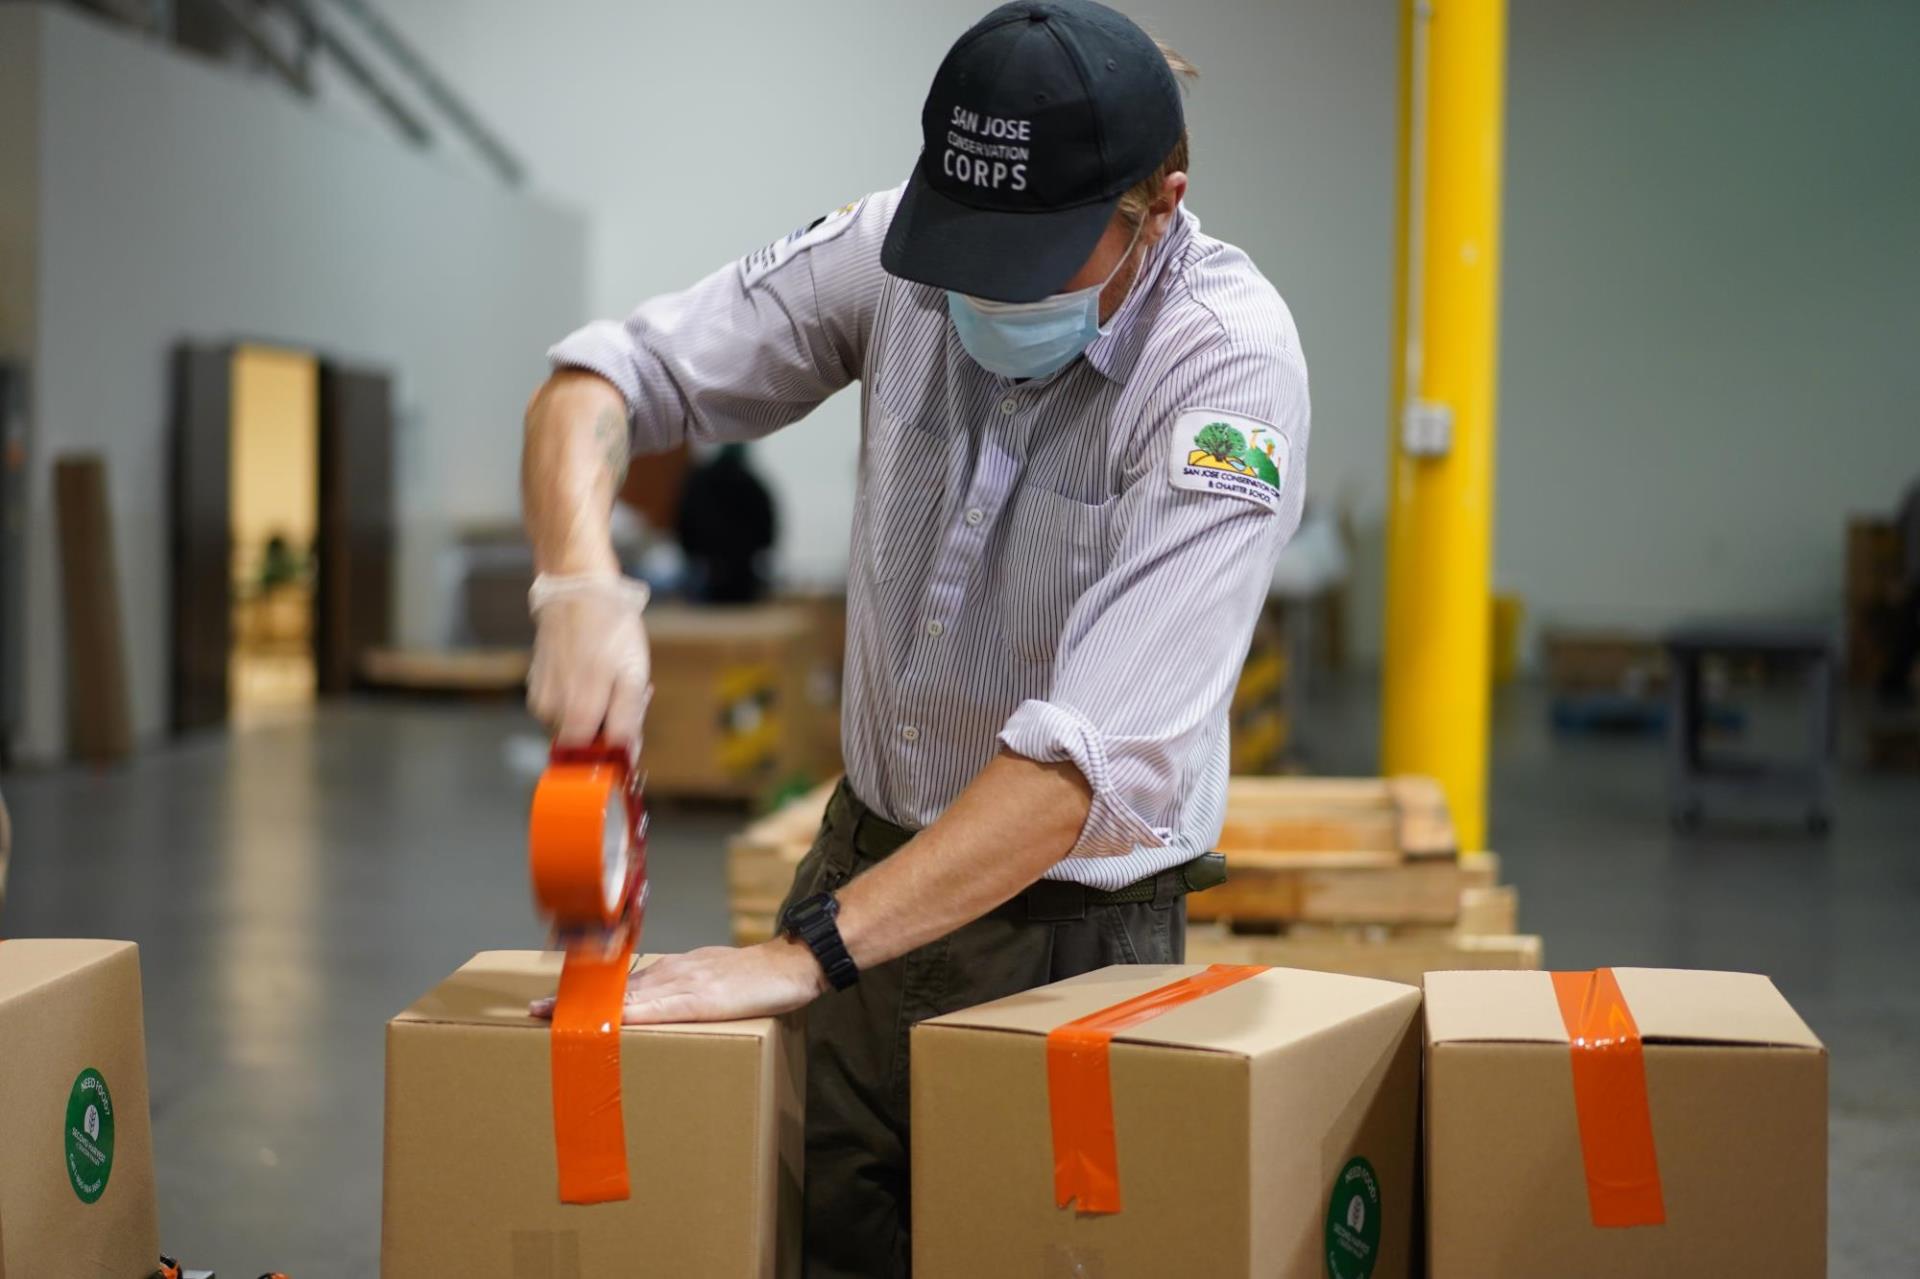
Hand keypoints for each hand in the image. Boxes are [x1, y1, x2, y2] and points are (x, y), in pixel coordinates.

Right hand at [526, 573, 651, 746]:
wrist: (577, 590)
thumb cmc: (608, 630)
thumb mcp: (632, 678)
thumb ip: (625, 723)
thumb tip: (623, 754)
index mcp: (575, 716)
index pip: (590, 760)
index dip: (611, 751)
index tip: (627, 734)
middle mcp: (550, 713)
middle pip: (583, 741)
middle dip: (606, 726)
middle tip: (625, 696)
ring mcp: (540, 698)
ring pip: (572, 721)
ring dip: (595, 709)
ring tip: (610, 678)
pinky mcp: (536, 684)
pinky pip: (562, 704)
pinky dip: (581, 695)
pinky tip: (593, 670)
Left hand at [529, 939, 828, 1023]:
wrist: (794, 964)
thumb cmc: (760, 977)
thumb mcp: (718, 979)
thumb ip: (690, 990)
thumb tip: (667, 1006)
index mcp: (677, 969)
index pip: (625, 980)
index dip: (588, 991)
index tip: (553, 1000)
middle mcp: (675, 971)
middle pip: (617, 987)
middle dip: (577, 1000)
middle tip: (536, 1011)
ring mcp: (686, 982)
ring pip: (629, 996)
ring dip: (592, 1008)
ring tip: (557, 1020)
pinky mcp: (701, 999)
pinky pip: (658, 1009)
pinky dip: (629, 1016)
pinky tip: (609, 1025)